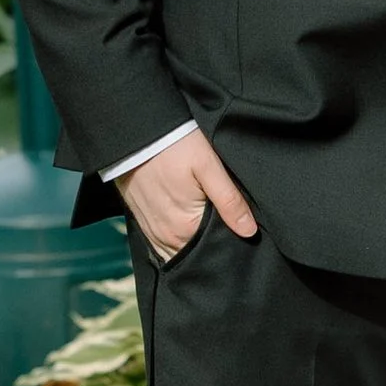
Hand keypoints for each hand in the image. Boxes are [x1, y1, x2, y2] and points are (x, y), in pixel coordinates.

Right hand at [118, 128, 258, 260]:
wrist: (136, 133)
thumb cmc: (175, 146)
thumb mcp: (209, 167)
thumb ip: (229, 201)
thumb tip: (249, 231)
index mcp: (186, 227)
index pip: (215, 248)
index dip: (231, 241)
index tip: (242, 230)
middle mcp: (167, 236)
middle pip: (197, 252)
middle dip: (213, 245)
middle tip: (228, 225)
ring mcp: (153, 231)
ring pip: (180, 250)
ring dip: (194, 244)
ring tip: (208, 225)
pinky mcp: (143, 222)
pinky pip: (163, 243)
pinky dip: (178, 240)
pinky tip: (188, 226)